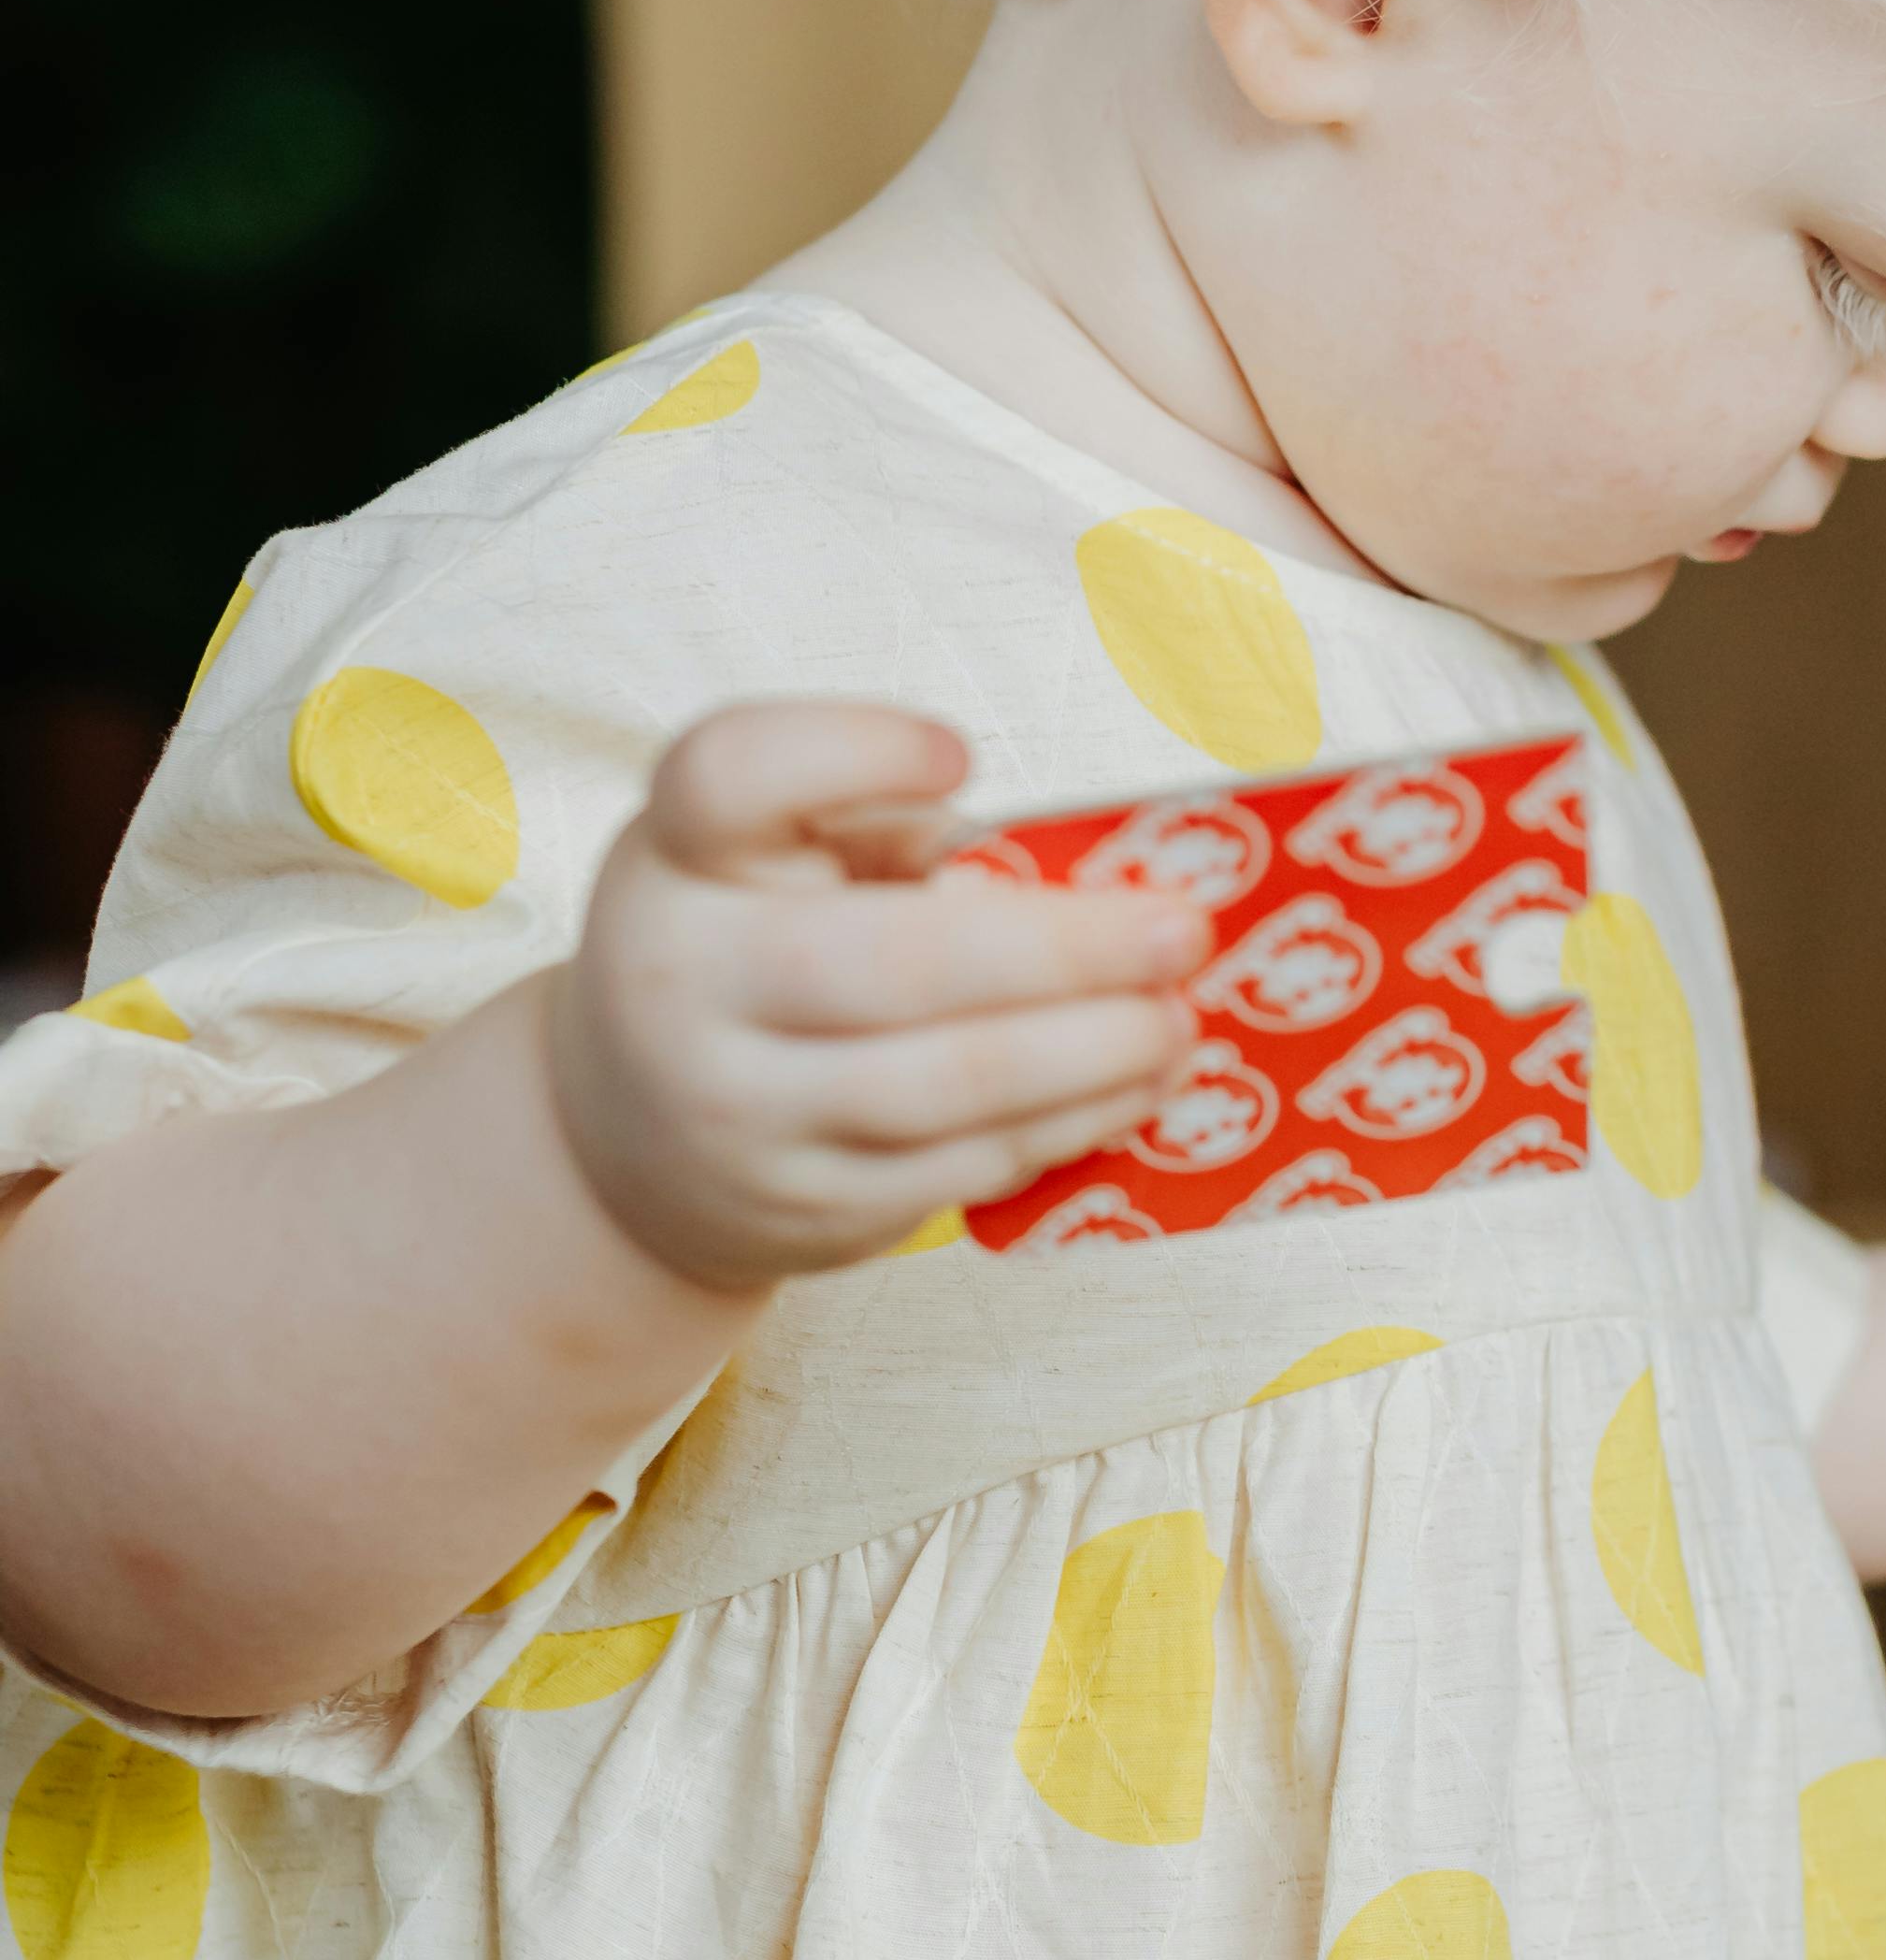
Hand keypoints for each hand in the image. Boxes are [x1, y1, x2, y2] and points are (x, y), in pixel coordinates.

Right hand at [542, 703, 1209, 1289]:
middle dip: (1064, 949)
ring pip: (946, 1085)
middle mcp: (681, 983)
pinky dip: (1066, 1122)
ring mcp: (739, 1112)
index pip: (727, 777)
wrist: (628, 1145)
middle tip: (1183, 930)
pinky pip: (961, 1164)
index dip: (850, 752)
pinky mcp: (804, 1207)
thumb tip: (1088, 858)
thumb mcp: (759, 860)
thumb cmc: (741, 954)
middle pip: (890, 963)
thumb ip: (874, 824)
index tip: (962, 756)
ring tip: (1179, 1018)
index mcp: (676, 857)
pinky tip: (1136, 1084)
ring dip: (1093, 1053)